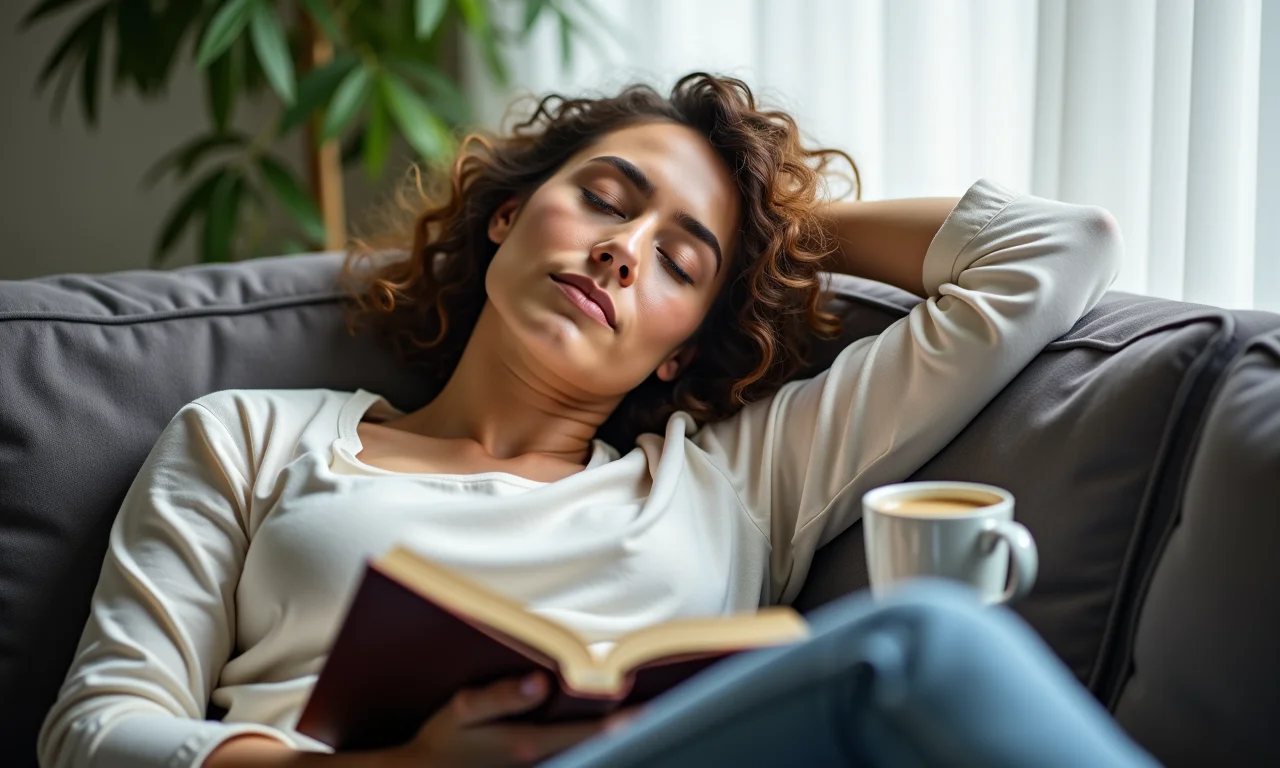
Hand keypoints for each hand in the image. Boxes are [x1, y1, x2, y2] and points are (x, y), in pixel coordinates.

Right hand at [389, 672, 642, 766]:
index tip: (653, 706)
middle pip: (597, 748)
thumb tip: (540, 683)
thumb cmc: (445, 738)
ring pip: (586, 757)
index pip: (592, 733)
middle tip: (661, 711)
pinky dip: (591, 749)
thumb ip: (501, 696)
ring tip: (643, 721)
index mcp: (530, 744)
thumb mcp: (464, 710)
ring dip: (613, 740)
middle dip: (629, 731)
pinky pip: (570, 759)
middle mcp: (543, 764)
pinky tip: (607, 736)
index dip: (625, 720)